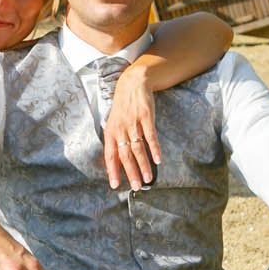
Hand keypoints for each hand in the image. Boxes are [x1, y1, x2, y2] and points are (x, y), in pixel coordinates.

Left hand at [102, 64, 158, 188]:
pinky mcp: (146, 116)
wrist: (132, 83)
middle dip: (131, 173)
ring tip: (148, 178)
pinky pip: (150, 136)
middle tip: (137, 186)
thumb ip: (116, 140)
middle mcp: (120, 128)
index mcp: (110, 131)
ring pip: (138, 148)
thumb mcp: (114, 122)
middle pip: (125, 155)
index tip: (115, 185)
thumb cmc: (123, 106)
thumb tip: (117, 160)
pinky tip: (158, 160)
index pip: (110, 155)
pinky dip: (154, 149)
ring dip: (144, 165)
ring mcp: (133, 122)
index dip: (112, 171)